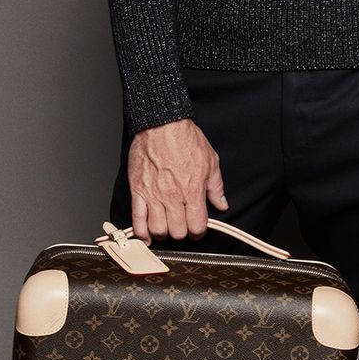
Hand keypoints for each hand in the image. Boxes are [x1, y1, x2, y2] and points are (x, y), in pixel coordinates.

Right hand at [127, 119, 227, 240]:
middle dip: (182, 233)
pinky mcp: (138, 191)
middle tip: (182, 226)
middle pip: (178, 232)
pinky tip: (146, 235)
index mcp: (193, 191)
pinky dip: (141, 232)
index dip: (199, 232)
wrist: (162, 125)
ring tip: (166, 228)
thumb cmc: (184, 139)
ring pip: (158, 230)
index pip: (197, 227)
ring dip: (163, 234)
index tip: (197, 229)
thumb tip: (221, 203)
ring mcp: (154, 195)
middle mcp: (173, 196)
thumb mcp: (211, 162)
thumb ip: (216, 187)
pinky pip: (137, 219)